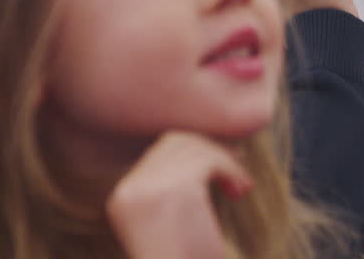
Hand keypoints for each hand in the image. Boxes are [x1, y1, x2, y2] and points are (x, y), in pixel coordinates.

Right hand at [106, 132, 249, 258]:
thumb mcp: (172, 223)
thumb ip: (177, 189)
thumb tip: (204, 148)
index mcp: (123, 198)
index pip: (159, 150)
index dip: (194, 149)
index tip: (222, 160)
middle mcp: (131, 189)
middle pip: (176, 141)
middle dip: (210, 148)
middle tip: (237, 165)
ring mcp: (152, 187)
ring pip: (196, 148)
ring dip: (225, 161)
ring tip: (240, 186)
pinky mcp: (179, 189)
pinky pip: (211, 161)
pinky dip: (231, 170)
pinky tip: (240, 191)